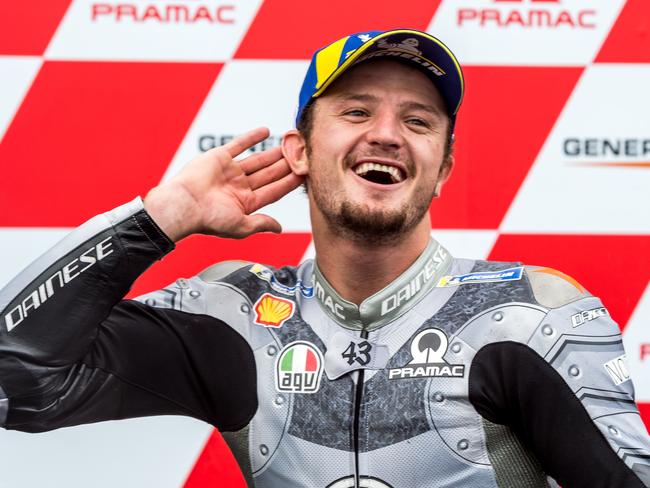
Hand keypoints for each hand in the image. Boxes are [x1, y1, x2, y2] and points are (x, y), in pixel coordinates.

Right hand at [144, 127, 303, 241]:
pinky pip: (238, 145)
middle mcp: (240, 186)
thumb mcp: (241, 226)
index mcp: (246, 203)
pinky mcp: (219, 157)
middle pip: (270, 173)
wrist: (183, 205)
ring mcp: (230, 171)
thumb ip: (261, 223)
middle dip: (286, 164)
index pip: (275, 190)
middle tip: (302, 154)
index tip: (305, 173)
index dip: (290, 182)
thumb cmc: (208, 219)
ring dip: (274, 151)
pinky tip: (266, 132)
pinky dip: (251, 137)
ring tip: (290, 143)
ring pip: (258, 159)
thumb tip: (279, 228)